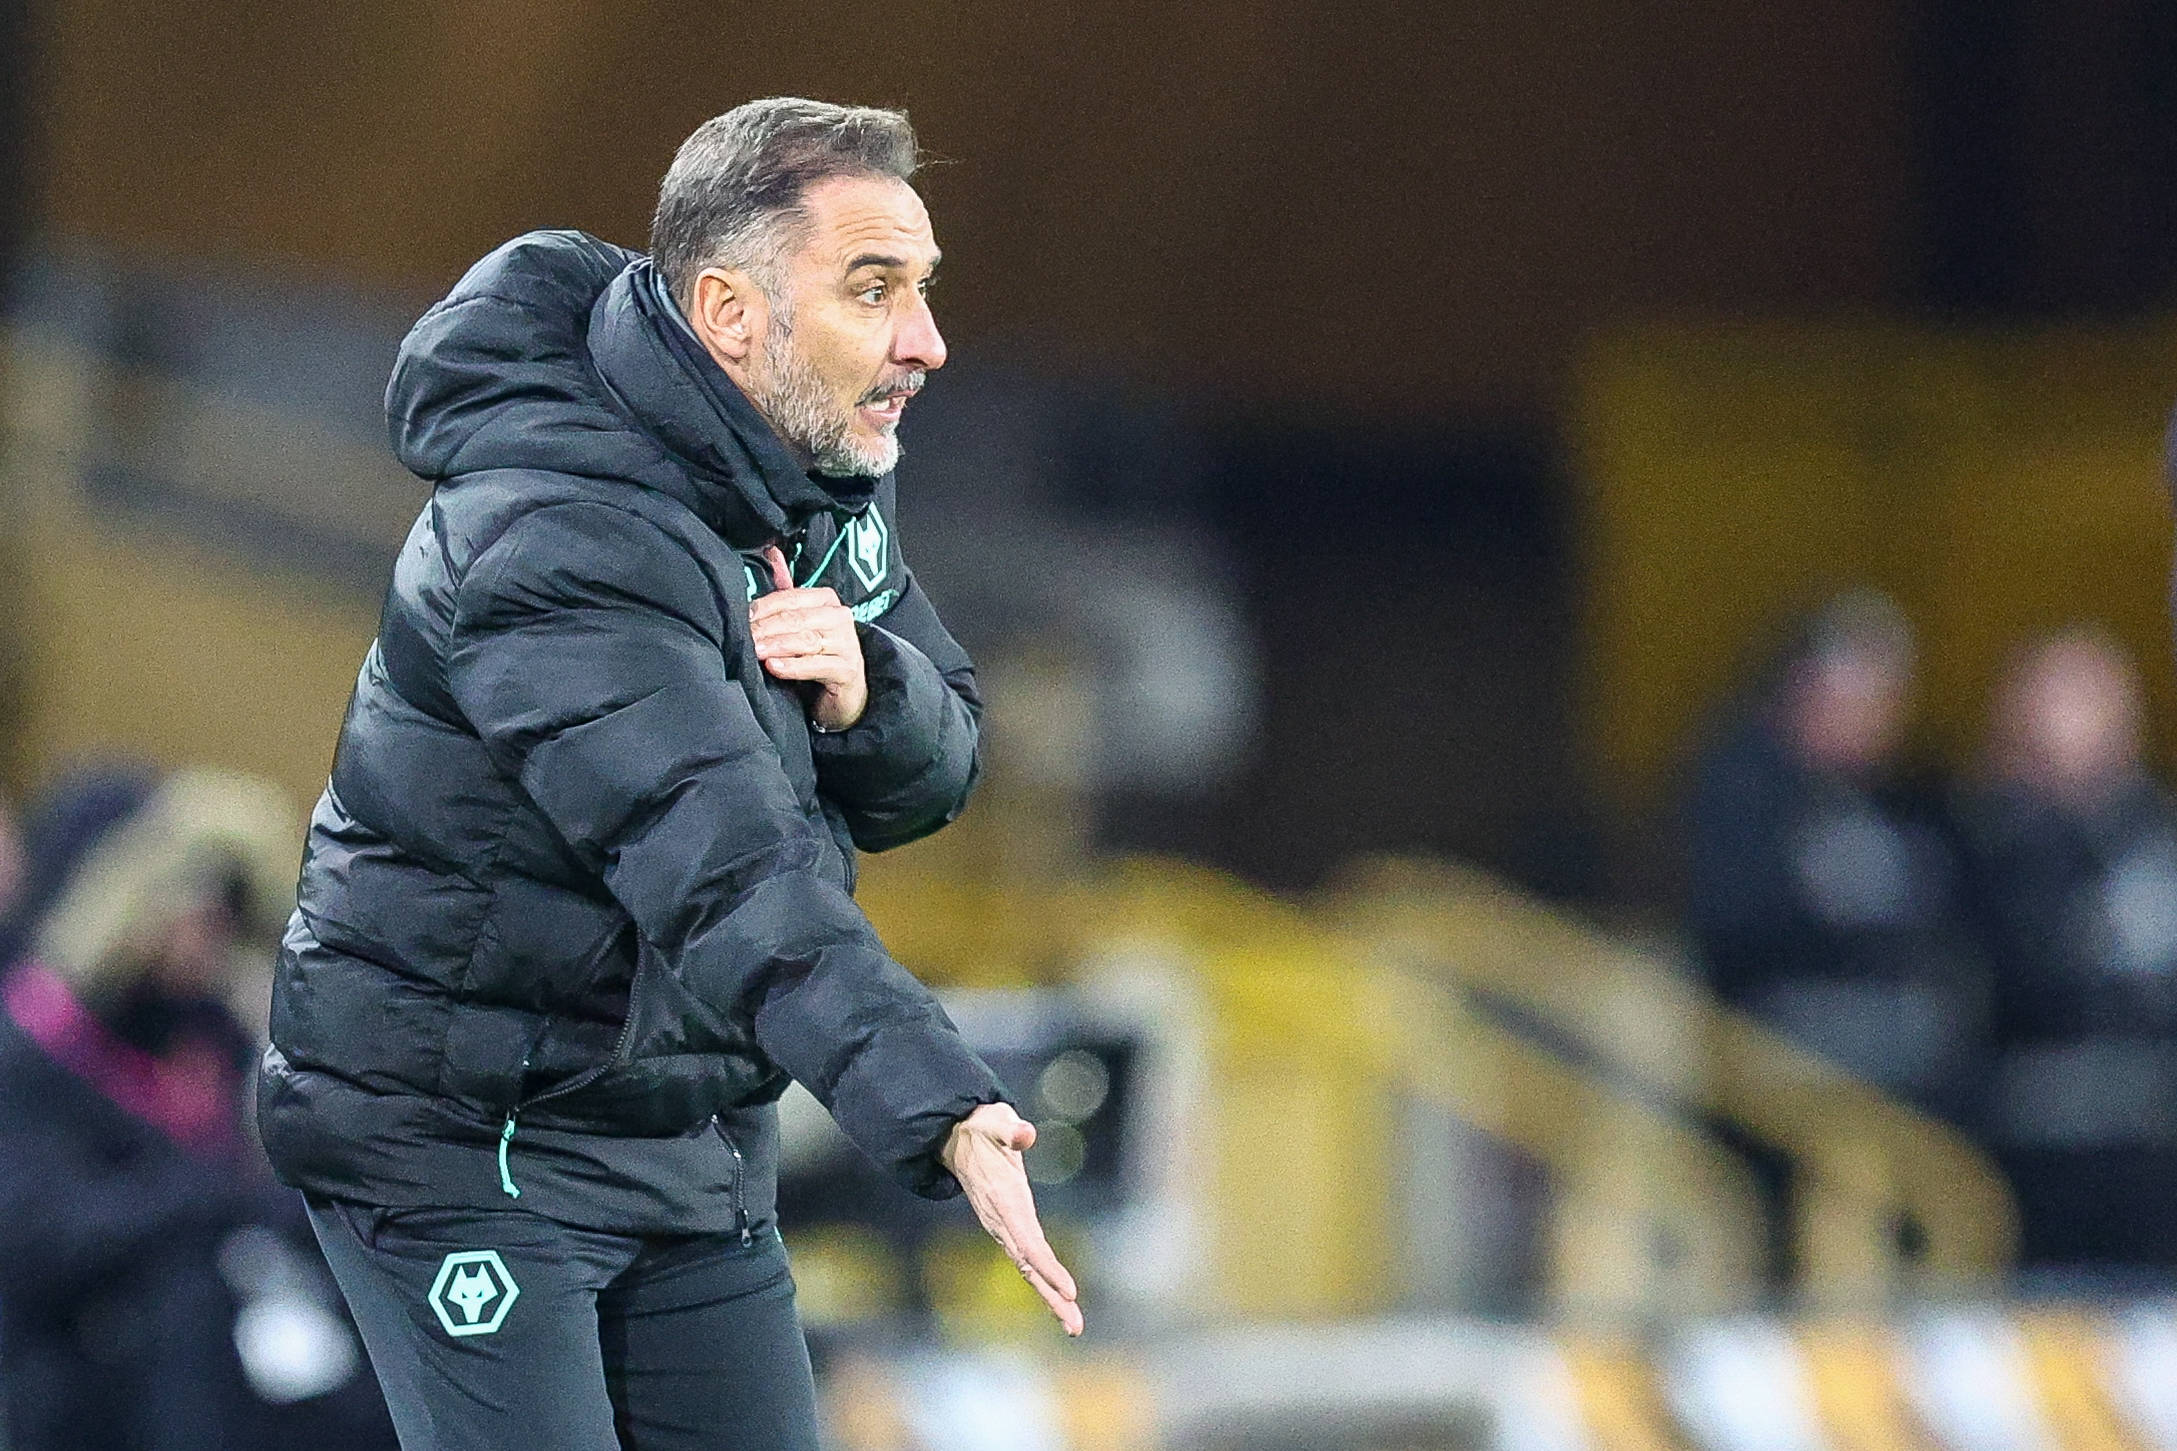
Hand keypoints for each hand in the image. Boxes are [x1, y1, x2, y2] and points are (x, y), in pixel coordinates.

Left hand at [750, 545, 867, 731]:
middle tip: (744, 637)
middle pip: (796, 619)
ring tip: (755, 651)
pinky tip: (774, 667)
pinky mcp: (847, 670)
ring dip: (777, 646)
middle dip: (766, 628)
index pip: (790, 598)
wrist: (848, 690)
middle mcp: (840, 618)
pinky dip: (794, 667)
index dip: (764, 607)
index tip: (742, 617)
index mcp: (827, 600)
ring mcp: (847, 644)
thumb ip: (786, 589)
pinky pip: (817, 666)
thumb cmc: (819, 652)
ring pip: (805, 641)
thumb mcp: (802, 619)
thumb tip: (770, 551)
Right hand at [941, 1103, 1083, 1335]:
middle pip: (1029, 1265)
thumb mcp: (995, 1121)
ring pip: (1030, 1268)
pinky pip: (1030, 1260)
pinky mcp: (1010, 1228)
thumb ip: (1010, 1129)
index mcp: (1003, 1200)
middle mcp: (1002, 1221)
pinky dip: (1046, 1280)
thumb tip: (1025, 1134)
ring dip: (1051, 1297)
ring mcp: (1005, 1227)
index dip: (1046, 1265)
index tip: (1068, 1288)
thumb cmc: (983, 1128)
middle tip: (1075, 1325)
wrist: (958, 1137)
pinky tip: (1061, 1299)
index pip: (1027, 1240)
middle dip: (1052, 1295)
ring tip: (1074, 1325)